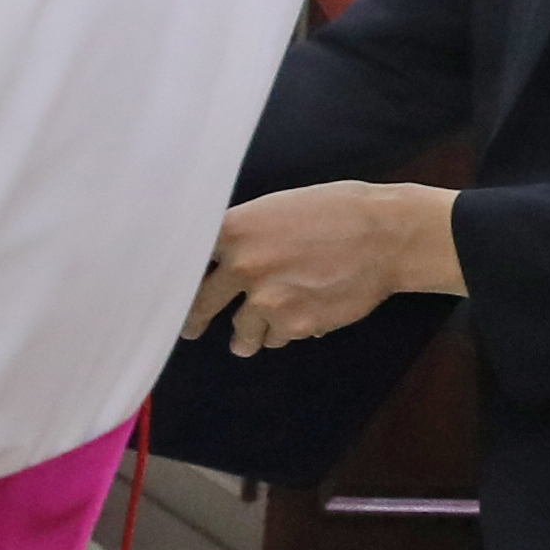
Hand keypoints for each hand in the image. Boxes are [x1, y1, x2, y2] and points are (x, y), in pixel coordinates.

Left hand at [184, 179, 461, 355]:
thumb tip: (213, 263)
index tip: (161, 294)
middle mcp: (242, 266)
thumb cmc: (335, 213)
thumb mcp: (277, 210)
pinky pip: (275, 339)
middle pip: (199, 306)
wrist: (388, 235)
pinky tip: (302, 315)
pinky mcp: (293, 325)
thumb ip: (241, 236)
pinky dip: (285, 333)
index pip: (185, 264)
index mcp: (233, 230)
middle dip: (194, 321)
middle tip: (190, 328)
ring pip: (241, 333)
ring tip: (250, 335)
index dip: (174, 281)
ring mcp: (265, 300)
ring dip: (248, 335)